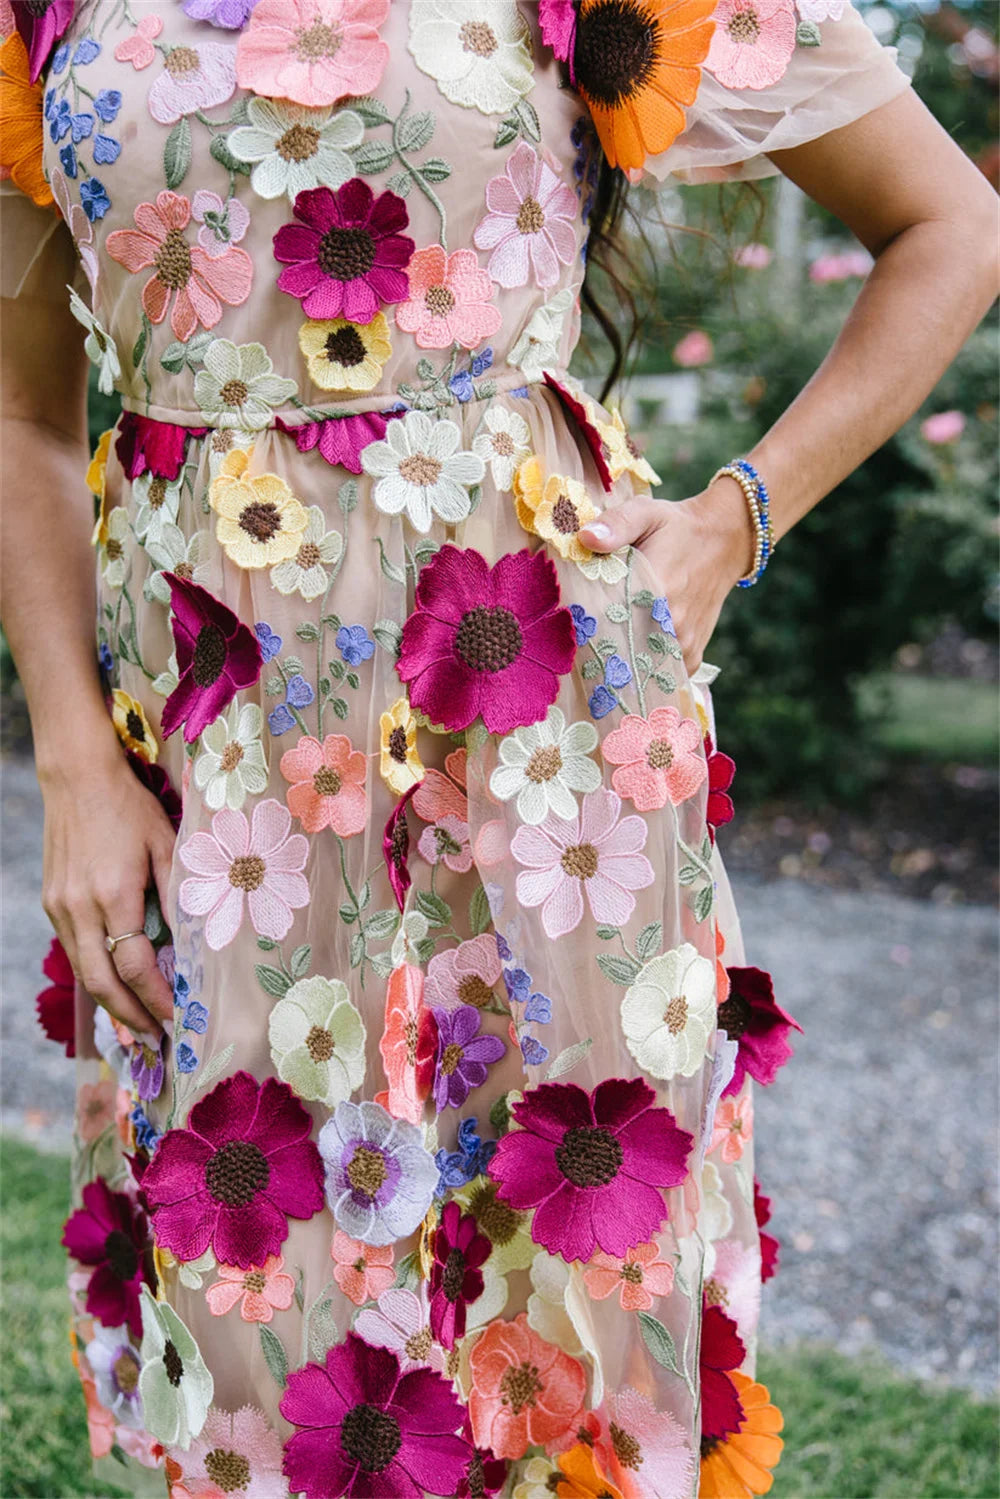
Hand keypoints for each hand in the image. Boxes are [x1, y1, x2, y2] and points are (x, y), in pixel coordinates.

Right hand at [40, 753, 176, 1040]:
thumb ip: (180, 894)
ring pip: (83, 972)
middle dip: (130, 1016)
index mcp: (114, 894)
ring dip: (110, 1002)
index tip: (179, 1017)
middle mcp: (80, 907)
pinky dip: (96, 974)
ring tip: (139, 1021)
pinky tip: (117, 984)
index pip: (135, 966)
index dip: (157, 998)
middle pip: (101, 983)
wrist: (78, 778)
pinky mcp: (52, 902)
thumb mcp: (167, 844)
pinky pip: (75, 950)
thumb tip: (195, 943)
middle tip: (157, 1037)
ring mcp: (60, 907)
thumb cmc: (131, 808)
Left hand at [579, 481, 752, 672]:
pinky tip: (633, 653)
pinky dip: (647, 668)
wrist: (725, 540)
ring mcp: (685, 644)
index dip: (584, 627)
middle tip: (582, 638)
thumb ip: (615, 524)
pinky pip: (662, 673)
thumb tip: (585, 538)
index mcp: (657, 591)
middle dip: (599, 648)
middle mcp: (673, 625)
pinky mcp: (693, 655)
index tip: (570, 625)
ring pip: (640, 667)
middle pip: (621, 651)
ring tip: (605, 647)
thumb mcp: (646, 514)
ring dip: (623, 662)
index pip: (606, 623)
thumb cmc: (678, 526)